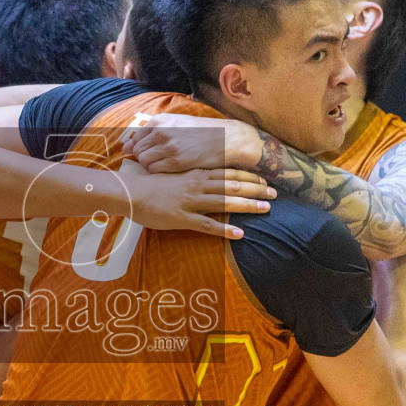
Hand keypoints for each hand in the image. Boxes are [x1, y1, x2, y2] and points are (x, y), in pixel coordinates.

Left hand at [121, 114, 262, 173]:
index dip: (139, 148)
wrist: (225, 139)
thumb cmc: (200, 132)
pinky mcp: (176, 161)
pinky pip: (154, 170)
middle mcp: (162, 131)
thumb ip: (151, 133)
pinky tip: (170, 170)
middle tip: (158, 161)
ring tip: (164, 165)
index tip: (149, 153)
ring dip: (150, 166)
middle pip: (137, 150)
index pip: (135, 137)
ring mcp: (169, 146)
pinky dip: (158, 172)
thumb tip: (125, 146)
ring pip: (143, 161)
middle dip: (143, 158)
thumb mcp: (176, 124)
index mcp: (160, 120)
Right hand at [124, 169, 274, 239]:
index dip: (249, 176)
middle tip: (275, 194)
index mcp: (195, 174)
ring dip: (247, 205)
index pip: (228, 172)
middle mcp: (197, 185)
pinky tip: (240, 234)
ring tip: (266, 210)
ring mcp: (191, 201)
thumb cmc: (148, 184)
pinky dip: (225, 229)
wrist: (129, 192)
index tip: (265, 180)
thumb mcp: (173, 174)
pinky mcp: (183, 218)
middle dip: (256, 189)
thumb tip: (202, 177)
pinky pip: (208, 225)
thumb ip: (189, 175)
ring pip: (225, 201)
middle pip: (233, 185)